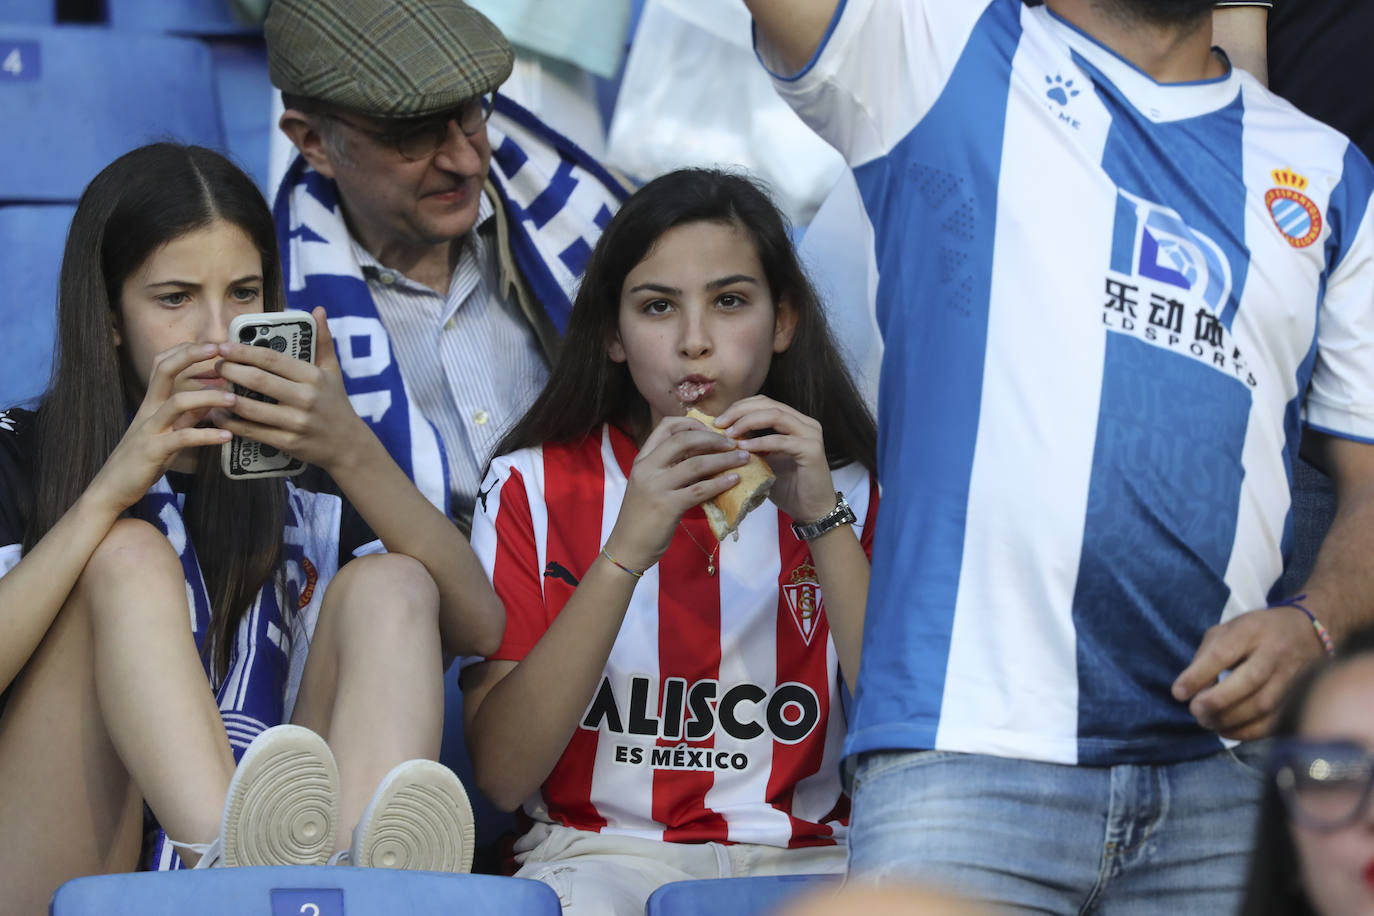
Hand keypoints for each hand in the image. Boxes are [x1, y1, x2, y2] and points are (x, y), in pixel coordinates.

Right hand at [87, 342, 235, 512]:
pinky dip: (206, 435)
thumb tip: (211, 399)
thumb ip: (187, 415)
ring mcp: (148, 429)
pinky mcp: (152, 451)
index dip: (185, 350)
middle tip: (222, 350)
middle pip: (163, 370)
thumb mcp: (167, 431)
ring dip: (207, 397)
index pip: (162, 363)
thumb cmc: (143, 459)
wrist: (112, 489)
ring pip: (176, 403)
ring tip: (234, 398)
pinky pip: (181, 438)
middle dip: (191, 355)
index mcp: (151, 403)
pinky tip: (226, 437)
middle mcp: (148, 410)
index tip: (213, 343)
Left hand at [211, 307, 367, 472]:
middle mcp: (305, 399)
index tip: (224, 346)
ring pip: (251, 408)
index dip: (244, 351)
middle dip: (231, 371)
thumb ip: (323, 340)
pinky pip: (252, 432)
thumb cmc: (336, 403)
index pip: (272, 359)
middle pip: (258, 381)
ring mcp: (295, 422)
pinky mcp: (287, 443)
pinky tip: (218, 415)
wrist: (348, 445)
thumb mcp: (333, 371)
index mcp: (313, 377)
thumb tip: (318, 310)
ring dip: (225, 397)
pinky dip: (231, 423)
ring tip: (212, 388)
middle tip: (216, 365)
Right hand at [603, 416, 748, 571]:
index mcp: (642, 459)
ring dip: (724, 459)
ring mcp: (656, 486)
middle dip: (713, 438)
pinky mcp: (667, 506)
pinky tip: (734, 480)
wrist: (627, 547)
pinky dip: (720, 483)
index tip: (712, 430)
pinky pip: (699, 490)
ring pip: (696, 463)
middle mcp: (646, 468)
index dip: (692, 423)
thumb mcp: (649, 484)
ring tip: (742, 459)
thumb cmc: (641, 517)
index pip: (666, 426)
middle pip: (684, 439)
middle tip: (733, 444)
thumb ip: (669, 468)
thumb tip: (704, 456)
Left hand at [714, 395, 834, 523]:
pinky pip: (781, 440)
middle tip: (718, 424)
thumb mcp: (764, 461)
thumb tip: (722, 435)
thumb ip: (751, 445)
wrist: (811, 510)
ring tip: (728, 434)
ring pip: (775, 415)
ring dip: (747, 422)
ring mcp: (810, 435)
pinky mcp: (812, 450)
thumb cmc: (788, 488)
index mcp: (795, 421)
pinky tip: (743, 448)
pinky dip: (760, 442)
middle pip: (767, 404)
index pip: (764, 403)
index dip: (739, 407)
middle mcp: (805, 423)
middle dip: (739, 411)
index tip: (718, 421)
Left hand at [1172, 606, 1327, 739]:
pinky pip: (1275, 721)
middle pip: (1248, 680)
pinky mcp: (1301, 698)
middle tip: (1196, 711)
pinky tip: (1228, 730)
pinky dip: (1248, 732)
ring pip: (1263, 705)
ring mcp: (1293, 676)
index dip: (1198, 675)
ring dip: (1230, 720)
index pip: (1223, 653)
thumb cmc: (1256, 632)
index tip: (1178, 694)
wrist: (1307, 632)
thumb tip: (1190, 689)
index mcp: (1252, 630)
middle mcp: (1276, 652)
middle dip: (1217, 701)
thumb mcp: (1228, 630)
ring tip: (1208, 722)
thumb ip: (1207, 655)